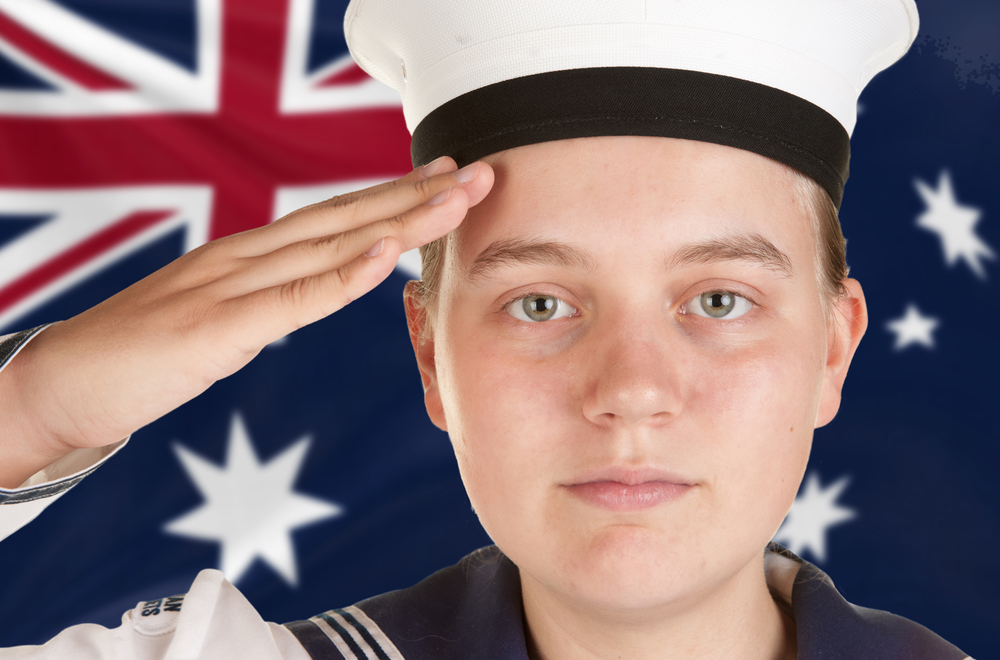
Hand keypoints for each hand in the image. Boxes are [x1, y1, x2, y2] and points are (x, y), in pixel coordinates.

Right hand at [0, 157, 492, 487]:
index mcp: (248, 256)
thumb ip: (269, 301)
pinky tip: (385, 252)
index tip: (446, 181)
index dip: (395, 197)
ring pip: (330, 246)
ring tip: (454, 198)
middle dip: (417, 196)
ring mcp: (229, 286)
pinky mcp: (215, 326)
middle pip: (345, 218)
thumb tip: (316, 293)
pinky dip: (343, 275)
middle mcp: (245, 257)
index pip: (335, 218)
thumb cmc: (141, 355)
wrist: (62, 382)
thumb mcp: (221, 319)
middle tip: (478, 172)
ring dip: (399, 220)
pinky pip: (292, 298)